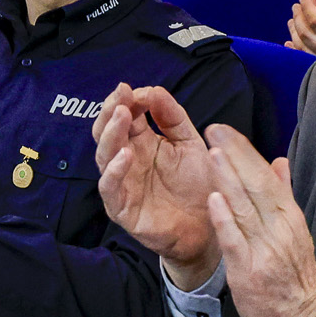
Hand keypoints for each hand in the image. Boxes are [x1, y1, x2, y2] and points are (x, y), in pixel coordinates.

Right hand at [94, 83, 220, 287]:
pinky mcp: (122, 209)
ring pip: (104, 156)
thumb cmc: (199, 186)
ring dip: (110, 134)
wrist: (212, 228)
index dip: (123, 100)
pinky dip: (114, 171)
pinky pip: (110, 189)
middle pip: (106, 132)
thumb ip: (172, 117)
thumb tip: (152, 89)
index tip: (129, 88)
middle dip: (109, 112)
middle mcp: (127, 161)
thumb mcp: (190, 143)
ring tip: (121, 116)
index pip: (123, 116)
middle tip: (119, 97)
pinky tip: (125, 156)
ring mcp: (122, 185)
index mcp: (142, 143)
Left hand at [202, 129, 315, 316]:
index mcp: (289, 217)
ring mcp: (265, 250)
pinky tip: (214, 199)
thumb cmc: (294, 275)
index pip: (266, 176)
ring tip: (213, 153)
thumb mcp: (294, 230)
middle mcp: (279, 229)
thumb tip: (279, 161)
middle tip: (214, 130)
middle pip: (256, 186)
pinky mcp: (249, 272)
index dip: (246, 152)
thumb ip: (283, 194)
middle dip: (234, 156)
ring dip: (229, 179)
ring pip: (246, 209)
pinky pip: (237, 242)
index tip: (226, 130)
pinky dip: (226, 220)